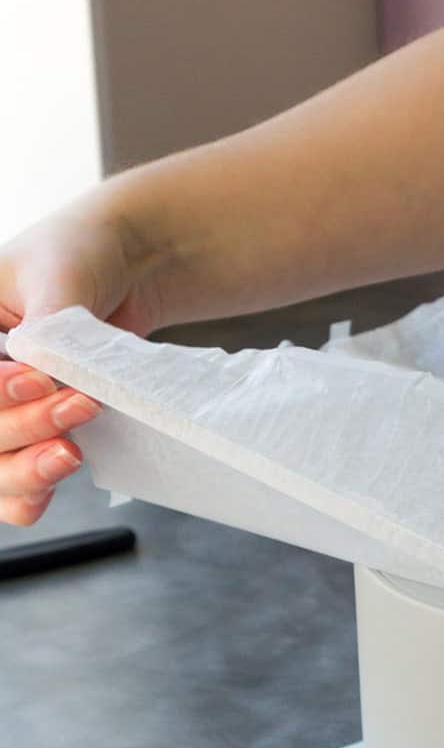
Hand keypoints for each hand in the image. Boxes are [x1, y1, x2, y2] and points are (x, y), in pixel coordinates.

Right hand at [0, 195, 164, 525]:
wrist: (126, 265)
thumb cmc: (78, 254)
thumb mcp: (55, 279)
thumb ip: (47, 336)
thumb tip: (47, 386)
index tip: (36, 381)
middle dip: (21, 426)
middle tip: (78, 404)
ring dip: (27, 468)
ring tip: (72, 451)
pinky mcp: (30, 436)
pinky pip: (13, 490)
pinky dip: (30, 492)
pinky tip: (58, 471)